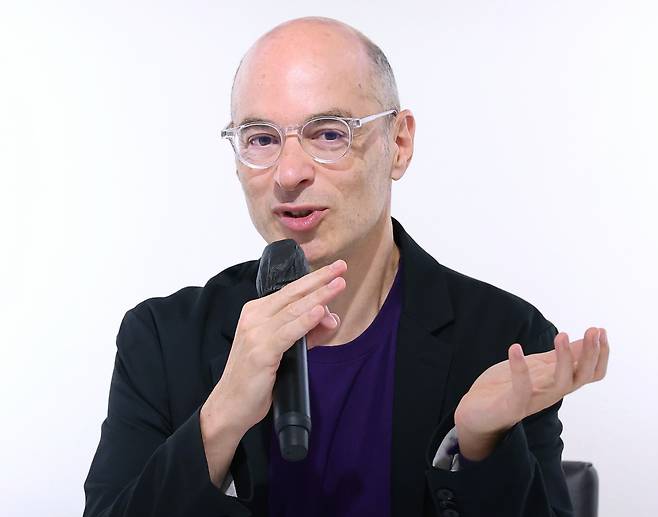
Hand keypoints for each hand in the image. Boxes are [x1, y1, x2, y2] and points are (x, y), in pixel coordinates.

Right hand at [202, 259, 346, 437]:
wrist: (230, 406)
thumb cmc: (255, 378)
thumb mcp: (284, 350)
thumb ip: (307, 333)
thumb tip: (331, 317)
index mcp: (256, 313)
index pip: (290, 291)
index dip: (313, 279)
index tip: (334, 270)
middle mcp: (254, 318)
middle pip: (293, 294)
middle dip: (319, 280)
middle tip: (341, 267)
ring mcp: (256, 333)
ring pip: (293, 309)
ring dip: (319, 296)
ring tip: (338, 285)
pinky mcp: (261, 351)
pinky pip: (288, 332)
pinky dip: (306, 321)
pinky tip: (320, 311)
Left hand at [454, 327, 609, 460]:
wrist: (476, 414)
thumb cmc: (506, 388)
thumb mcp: (537, 367)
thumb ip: (559, 357)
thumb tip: (585, 342)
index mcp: (557, 383)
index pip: (590, 373)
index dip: (600, 354)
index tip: (601, 330)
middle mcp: (550, 393)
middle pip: (582, 377)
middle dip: (591, 354)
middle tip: (594, 330)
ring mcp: (533, 400)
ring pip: (561, 383)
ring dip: (564, 359)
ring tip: (562, 335)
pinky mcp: (512, 405)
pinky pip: (521, 389)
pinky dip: (520, 369)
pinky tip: (515, 348)